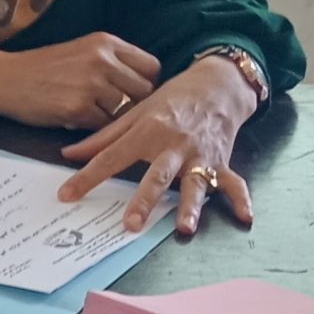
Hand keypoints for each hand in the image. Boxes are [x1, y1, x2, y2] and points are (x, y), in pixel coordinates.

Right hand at [0, 32, 160, 129]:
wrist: (4, 78)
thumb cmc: (42, 68)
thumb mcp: (81, 51)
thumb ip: (111, 61)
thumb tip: (142, 85)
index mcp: (105, 42)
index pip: (150, 65)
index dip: (145, 83)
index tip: (132, 93)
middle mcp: (102, 59)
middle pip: (144, 90)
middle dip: (134, 104)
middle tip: (115, 109)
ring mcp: (91, 84)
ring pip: (125, 110)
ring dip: (112, 117)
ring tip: (91, 114)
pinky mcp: (78, 108)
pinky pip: (104, 125)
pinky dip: (94, 127)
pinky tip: (77, 119)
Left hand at [57, 57, 255, 235]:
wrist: (216, 85)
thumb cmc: (171, 101)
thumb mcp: (135, 113)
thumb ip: (103, 137)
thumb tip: (69, 154)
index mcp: (147, 132)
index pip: (110, 158)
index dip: (87, 177)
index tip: (67, 195)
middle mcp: (173, 145)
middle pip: (157, 175)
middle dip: (144, 200)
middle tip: (131, 224)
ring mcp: (199, 155)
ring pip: (195, 183)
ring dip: (191, 206)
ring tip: (185, 227)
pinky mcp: (222, 161)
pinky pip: (233, 182)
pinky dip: (242, 198)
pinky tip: (246, 217)